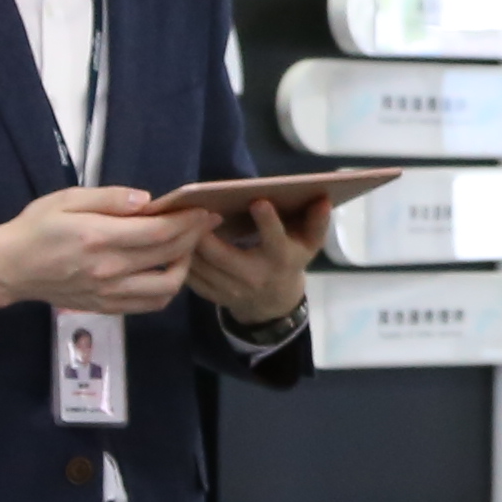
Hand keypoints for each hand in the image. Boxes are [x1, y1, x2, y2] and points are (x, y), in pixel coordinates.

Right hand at [0, 184, 200, 317]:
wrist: (10, 268)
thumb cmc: (36, 227)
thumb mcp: (67, 198)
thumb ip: (110, 198)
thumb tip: (147, 201)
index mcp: (99, 238)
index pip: (158, 232)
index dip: (187, 221)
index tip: (203, 210)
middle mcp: (109, 269)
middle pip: (168, 257)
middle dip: (194, 237)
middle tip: (205, 222)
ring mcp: (109, 293)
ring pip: (165, 288)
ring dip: (184, 267)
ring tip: (185, 248)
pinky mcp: (106, 307)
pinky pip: (149, 304)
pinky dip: (167, 289)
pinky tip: (166, 270)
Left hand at [191, 185, 334, 328]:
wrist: (273, 303)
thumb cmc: (291, 260)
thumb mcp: (309, 243)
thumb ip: (317, 221)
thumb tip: (323, 198)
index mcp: (281, 259)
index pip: (275, 241)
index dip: (268, 222)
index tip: (258, 200)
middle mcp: (254, 277)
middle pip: (222, 255)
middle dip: (206, 231)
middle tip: (199, 207)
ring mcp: (230, 289)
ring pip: (200, 264)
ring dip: (188, 241)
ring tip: (182, 218)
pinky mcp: (211, 294)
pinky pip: (190, 274)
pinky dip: (181, 255)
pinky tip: (178, 237)